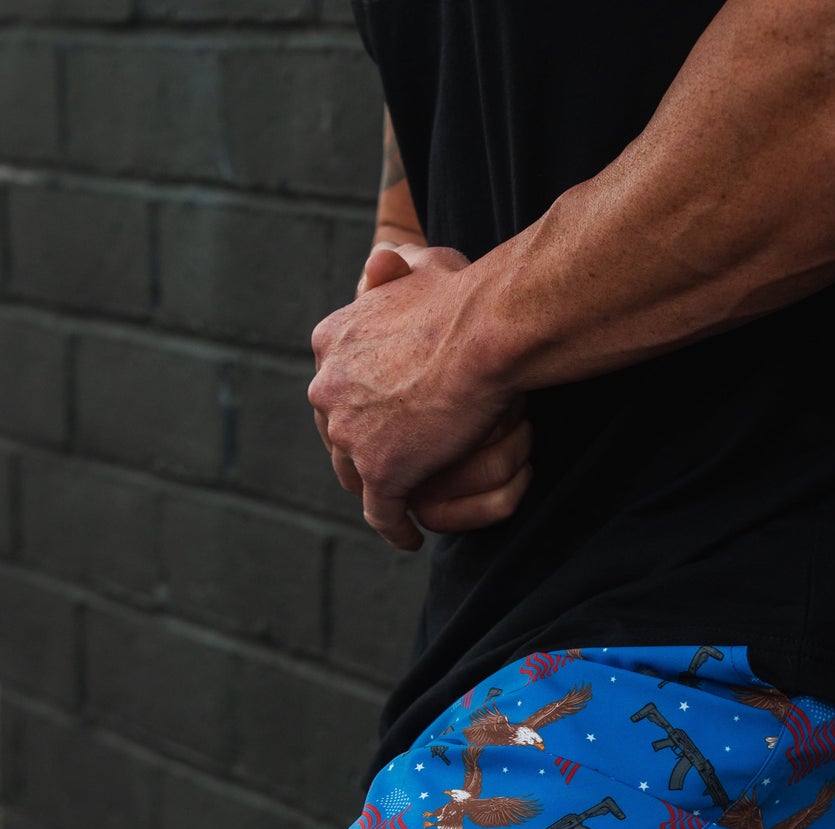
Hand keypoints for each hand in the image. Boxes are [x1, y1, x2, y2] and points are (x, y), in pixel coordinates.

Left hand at [309, 244, 519, 549]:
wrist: (484, 333)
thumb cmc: (464, 296)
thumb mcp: (420, 264)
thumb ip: (396, 266)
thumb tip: (380, 261)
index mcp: (330, 341)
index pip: (333, 385)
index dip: (354, 405)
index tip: (374, 418)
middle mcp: (327, 388)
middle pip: (335, 433)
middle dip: (356, 450)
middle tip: (383, 465)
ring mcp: (350, 434)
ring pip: (353, 476)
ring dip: (373, 491)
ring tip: (397, 503)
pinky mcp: (380, 472)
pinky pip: (382, 514)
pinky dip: (395, 530)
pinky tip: (409, 539)